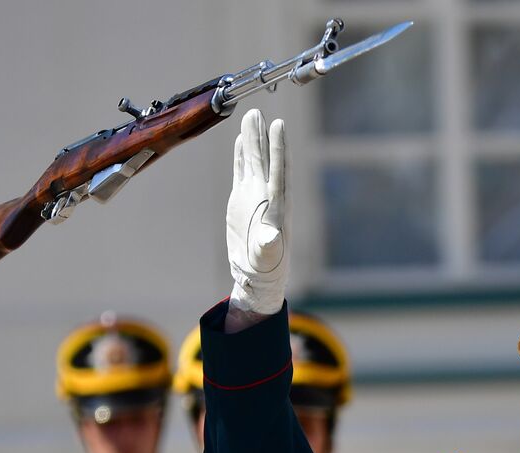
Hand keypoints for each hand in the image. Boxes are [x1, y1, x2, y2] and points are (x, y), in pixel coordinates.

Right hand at [226, 109, 287, 315]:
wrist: (257, 273)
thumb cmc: (266, 268)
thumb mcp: (267, 258)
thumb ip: (269, 246)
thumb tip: (271, 238)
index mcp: (277, 205)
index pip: (279, 170)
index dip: (279, 148)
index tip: (278, 125)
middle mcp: (268, 196)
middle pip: (265, 159)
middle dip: (262, 135)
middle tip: (257, 111)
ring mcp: (255, 196)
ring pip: (253, 161)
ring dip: (252, 139)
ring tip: (250, 115)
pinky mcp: (244, 200)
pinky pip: (243, 171)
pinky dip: (241, 155)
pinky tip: (240, 139)